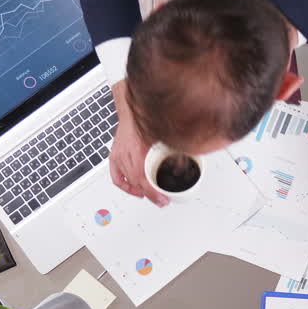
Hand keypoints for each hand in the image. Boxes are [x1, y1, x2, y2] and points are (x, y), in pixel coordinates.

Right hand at [108, 81, 167, 205]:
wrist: (130, 108)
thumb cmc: (143, 118)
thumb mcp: (164, 134)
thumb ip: (177, 144)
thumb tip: (193, 150)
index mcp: (138, 151)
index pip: (143, 180)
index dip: (153, 194)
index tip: (162, 200)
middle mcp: (126, 155)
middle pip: (136, 183)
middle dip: (150, 195)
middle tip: (161, 200)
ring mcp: (118, 155)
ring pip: (126, 180)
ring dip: (138, 191)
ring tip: (150, 194)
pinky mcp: (115, 154)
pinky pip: (116, 176)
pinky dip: (124, 185)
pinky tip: (133, 189)